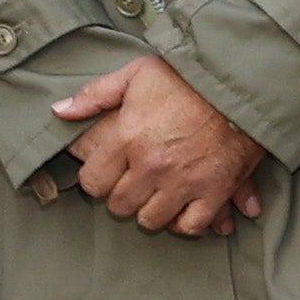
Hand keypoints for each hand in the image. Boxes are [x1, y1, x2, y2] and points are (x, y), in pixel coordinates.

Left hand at [49, 52, 269, 237]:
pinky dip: (185, 223)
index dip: (96, 179)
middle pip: (120, 205)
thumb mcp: (135, 74)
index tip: (107, 172)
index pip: (93, 182)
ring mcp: (184, 181)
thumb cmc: (186, 76)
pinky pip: (192, 225)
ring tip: (156, 195)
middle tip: (133, 183)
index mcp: (127, 137)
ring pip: (152, 220)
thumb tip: (59, 111)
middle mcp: (152, 165)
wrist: (240, 83)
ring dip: (151, 211)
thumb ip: (94, 95)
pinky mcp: (215, 191)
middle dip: (123, 196)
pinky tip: (182, 209)